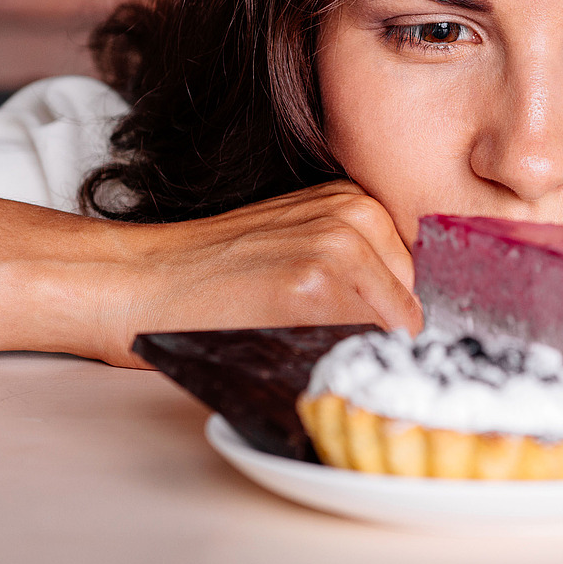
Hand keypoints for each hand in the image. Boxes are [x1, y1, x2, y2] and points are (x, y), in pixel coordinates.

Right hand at [99, 181, 422, 367]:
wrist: (145, 279)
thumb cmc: (217, 272)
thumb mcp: (299, 239)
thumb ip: (358, 261)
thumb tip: (412, 316)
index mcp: (357, 201)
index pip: (417, 277)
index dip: (392, 317)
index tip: (363, 335)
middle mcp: (358, 216)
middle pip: (412, 306)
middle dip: (381, 336)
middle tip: (321, 341)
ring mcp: (340, 247)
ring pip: (393, 331)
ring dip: (361, 352)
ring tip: (300, 339)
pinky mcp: (315, 286)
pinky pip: (361, 345)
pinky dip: (340, 362)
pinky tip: (294, 347)